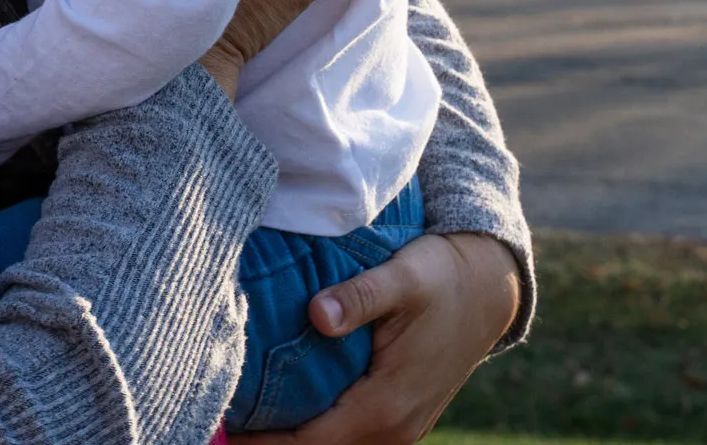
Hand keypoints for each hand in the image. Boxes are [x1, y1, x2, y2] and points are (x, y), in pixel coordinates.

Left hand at [239, 232, 521, 444]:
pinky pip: (348, 441)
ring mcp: (400, 430)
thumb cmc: (440, 277)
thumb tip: (319, 314)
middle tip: (218, 425)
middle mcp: (395, 430)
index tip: (218, 426)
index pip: (309, 443)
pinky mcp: (400, 421)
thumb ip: (359, 296)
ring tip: (241, 422)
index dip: (261, 443)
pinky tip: (279, 415)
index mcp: (386, 405)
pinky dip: (314, 436)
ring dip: (292, 442)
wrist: (488, 288)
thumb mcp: (402, 277)